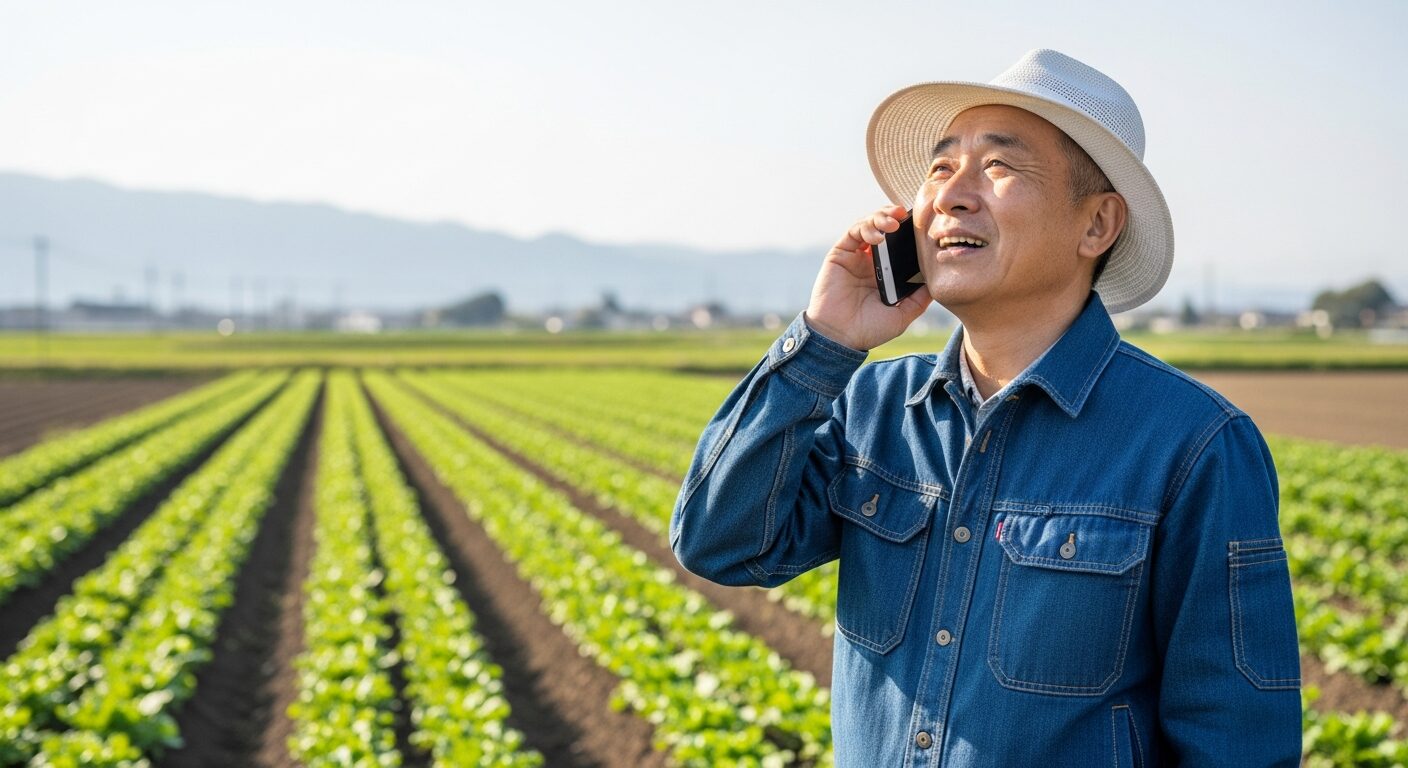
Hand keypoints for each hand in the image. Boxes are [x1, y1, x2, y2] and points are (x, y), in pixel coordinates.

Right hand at [803, 204, 932, 350]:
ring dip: (881, 218)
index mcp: (886, 272)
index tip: (923, 224)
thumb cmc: (868, 329)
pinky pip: (853, 232)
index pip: (899, 243)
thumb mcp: (903, 314)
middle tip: (906, 214)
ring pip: (869, 225)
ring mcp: (855, 256)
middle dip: (894, 216)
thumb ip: (920, 298)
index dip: (909, 231)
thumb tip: (939, 280)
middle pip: (884, 228)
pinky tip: (878, 237)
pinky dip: (866, 228)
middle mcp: (870, 260)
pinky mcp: (840, 254)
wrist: (840, 338)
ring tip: (893, 223)